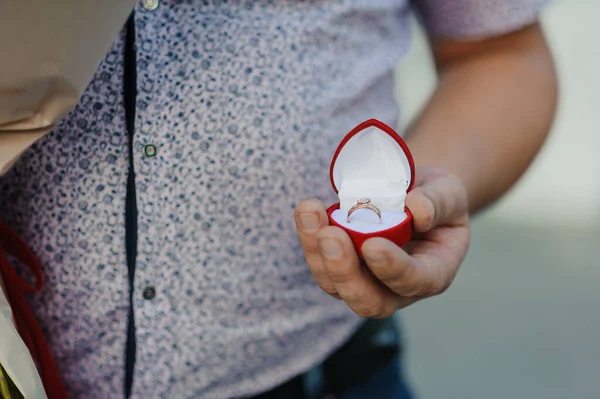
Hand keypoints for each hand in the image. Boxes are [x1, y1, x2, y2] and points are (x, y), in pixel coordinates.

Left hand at [294, 167, 469, 317]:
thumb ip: (438, 202)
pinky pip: (320, 261)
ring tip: (310, 212)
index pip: (415, 282)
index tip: (373, 246)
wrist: (411, 195)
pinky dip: (309, 237)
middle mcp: (397, 288)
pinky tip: (308, 210)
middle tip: (330, 235)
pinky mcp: (339, 265)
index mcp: (433, 273)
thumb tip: (417, 210)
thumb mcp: (449, 192)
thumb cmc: (436, 198)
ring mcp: (365, 280)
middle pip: (368, 300)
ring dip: (317, 252)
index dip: (393, 269)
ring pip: (334, 285)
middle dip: (344, 271)